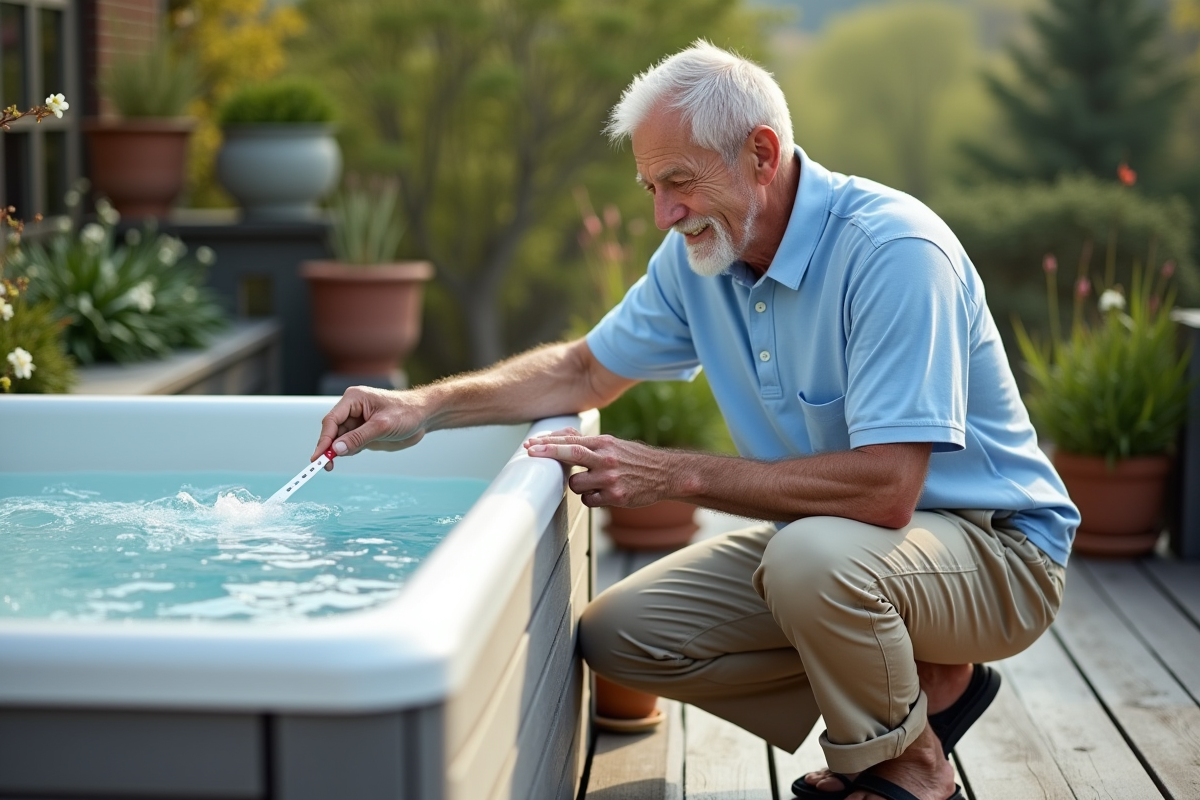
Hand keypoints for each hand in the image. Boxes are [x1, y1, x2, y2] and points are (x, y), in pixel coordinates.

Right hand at [312, 386, 426, 469]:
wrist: (425, 416)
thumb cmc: (407, 413)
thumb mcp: (383, 426)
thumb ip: (359, 438)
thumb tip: (336, 449)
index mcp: (354, 399)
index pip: (332, 420)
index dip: (323, 439)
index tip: (318, 457)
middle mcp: (352, 408)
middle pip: (332, 430)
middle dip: (328, 448)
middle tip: (326, 466)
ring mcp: (358, 420)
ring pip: (340, 439)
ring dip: (339, 451)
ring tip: (340, 460)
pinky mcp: (364, 431)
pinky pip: (350, 443)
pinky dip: (350, 450)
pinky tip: (357, 452)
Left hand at [524, 428, 671, 507]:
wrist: (666, 474)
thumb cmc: (635, 459)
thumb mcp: (613, 444)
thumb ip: (588, 443)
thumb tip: (562, 436)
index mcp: (605, 443)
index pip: (571, 440)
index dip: (549, 442)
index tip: (531, 444)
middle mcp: (607, 459)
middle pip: (570, 453)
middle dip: (547, 453)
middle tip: (529, 453)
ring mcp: (611, 478)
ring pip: (576, 484)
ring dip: (577, 486)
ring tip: (592, 483)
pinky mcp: (616, 497)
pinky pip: (589, 501)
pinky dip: (590, 498)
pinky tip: (602, 494)